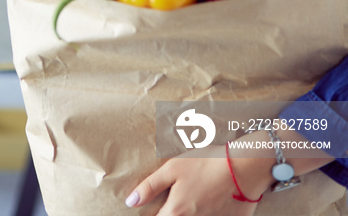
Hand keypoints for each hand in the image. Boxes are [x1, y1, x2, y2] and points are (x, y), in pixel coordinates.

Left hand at [124, 145, 262, 215]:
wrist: (244, 168)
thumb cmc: (206, 163)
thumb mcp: (173, 168)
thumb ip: (150, 186)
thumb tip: (131, 202)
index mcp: (176, 212)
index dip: (152, 214)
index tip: (153, 209)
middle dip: (172, 212)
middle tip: (179, 197)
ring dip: (191, 212)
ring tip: (197, 194)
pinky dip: (209, 213)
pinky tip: (213, 200)